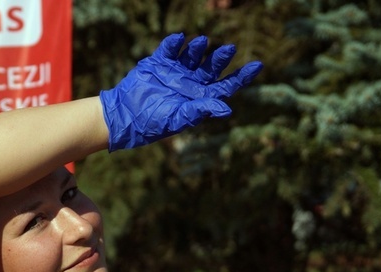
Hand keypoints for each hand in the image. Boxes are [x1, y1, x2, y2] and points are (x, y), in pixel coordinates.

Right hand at [99, 33, 262, 151]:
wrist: (123, 116)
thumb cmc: (151, 123)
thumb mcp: (176, 119)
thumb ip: (199, 111)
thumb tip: (227, 108)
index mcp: (199, 99)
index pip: (226, 86)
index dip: (242, 76)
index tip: (258, 65)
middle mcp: (190, 84)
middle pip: (212, 68)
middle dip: (220, 58)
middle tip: (229, 49)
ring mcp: (175, 72)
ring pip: (192, 56)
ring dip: (198, 48)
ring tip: (201, 41)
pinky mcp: (159, 63)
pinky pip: (169, 49)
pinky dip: (174, 43)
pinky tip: (178, 39)